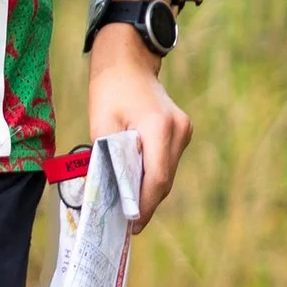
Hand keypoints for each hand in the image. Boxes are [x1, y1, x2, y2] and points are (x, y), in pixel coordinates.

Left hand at [86, 27, 192, 232]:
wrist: (128, 61)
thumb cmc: (110, 90)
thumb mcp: (101, 126)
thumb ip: (108, 160)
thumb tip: (111, 195)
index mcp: (158, 127)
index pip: (157, 178)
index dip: (144, 206)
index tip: (131, 225)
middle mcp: (178, 130)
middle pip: (164, 180)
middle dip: (145, 203)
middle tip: (126, 224)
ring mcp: (184, 131)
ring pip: (167, 173)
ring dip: (149, 191)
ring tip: (128, 208)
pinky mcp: (182, 131)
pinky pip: (168, 162)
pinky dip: (153, 175)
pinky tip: (136, 185)